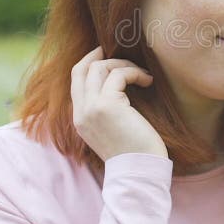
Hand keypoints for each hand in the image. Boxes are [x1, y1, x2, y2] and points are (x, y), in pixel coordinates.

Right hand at [70, 46, 167, 160]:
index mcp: (80, 119)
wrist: (139, 170)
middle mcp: (81, 112)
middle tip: (123, 55)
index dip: (88, 62)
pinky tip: (148, 80)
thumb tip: (116, 83)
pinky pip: (119, 75)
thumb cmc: (134, 151)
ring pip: (99, 68)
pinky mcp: (107, 105)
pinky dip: (134, 72)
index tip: (103, 53)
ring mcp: (92, 108)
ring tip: (142, 74)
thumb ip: (105, 109)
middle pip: (83, 69)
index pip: (76, 80)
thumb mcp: (112, 129)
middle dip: (103, 57)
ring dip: (123, 65)